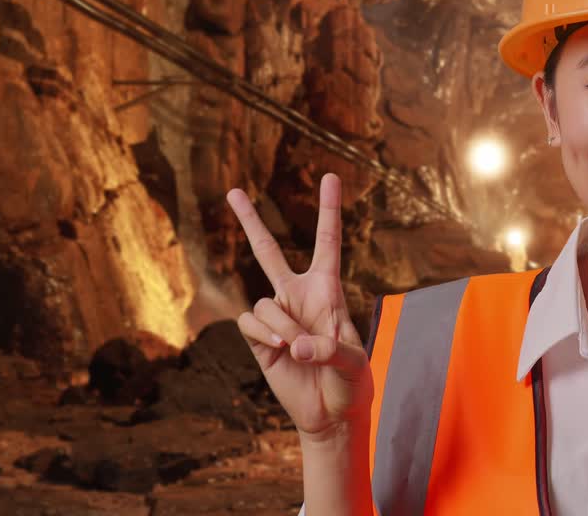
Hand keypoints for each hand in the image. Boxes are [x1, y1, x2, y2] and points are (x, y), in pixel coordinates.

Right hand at [227, 173, 373, 441]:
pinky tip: (281, 349)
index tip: (329, 177)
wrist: (331, 411)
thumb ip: (330, 348)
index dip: (328, 210)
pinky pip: (249, 323)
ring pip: (264, 303)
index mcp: (328, 289)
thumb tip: (294, 342)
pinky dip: (266, 335)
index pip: (327, 242)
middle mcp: (297, 295)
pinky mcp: (258, 338)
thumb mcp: (354, 362)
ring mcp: (276, 315)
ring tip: (298, 348)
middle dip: (250, 222)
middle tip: (233, 190)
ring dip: (281, 326)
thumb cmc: (351, 380)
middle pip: (268, 252)